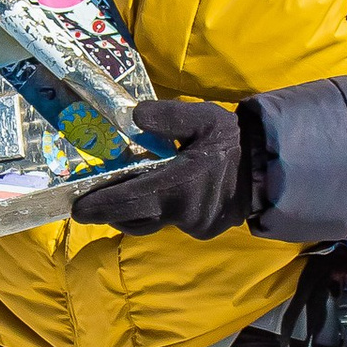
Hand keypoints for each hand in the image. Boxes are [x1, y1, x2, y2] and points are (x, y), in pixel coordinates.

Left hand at [87, 97, 254, 239]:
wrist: (268, 167)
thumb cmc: (233, 141)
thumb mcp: (204, 118)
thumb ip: (169, 117)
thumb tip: (134, 116)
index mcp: (181, 185)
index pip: (131, 200)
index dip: (102, 206)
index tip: (78, 209)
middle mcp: (184, 212)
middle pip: (135, 219)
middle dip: (110, 213)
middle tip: (88, 208)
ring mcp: (195, 225)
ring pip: (151, 224)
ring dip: (132, 215)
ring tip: (116, 202)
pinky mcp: (204, 230)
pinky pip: (171, 225)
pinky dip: (158, 214)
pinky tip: (155, 199)